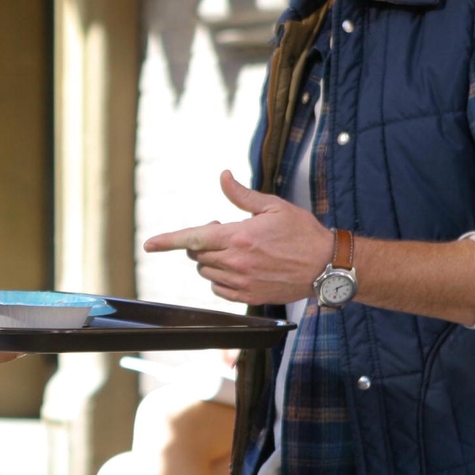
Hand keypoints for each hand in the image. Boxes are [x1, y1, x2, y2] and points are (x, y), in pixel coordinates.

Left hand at [144, 170, 335, 305]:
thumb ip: (242, 195)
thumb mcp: (273, 206)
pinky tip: (238, 268)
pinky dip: (220, 279)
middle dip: (204, 244)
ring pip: (206, 273)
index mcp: (238, 236)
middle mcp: (236, 261)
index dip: (167, 241)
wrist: (326, 265)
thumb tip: (223, 177)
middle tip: (227, 233)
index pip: (193, 238)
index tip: (149, 244)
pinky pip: (218, 289)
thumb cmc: (302, 232)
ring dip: (211, 261)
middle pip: (198, 256)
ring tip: (237, 250)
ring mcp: (241, 282)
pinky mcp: (249, 297)